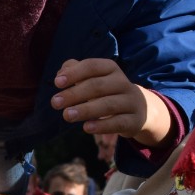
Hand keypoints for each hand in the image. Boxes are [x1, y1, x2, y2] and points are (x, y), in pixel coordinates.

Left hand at [51, 58, 173, 146]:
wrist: (140, 109)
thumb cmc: (108, 92)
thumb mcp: (94, 79)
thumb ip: (75, 72)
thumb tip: (60, 74)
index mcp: (111, 69)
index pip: (92, 66)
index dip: (74, 73)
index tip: (57, 83)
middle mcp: (123, 83)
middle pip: (97, 86)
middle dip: (74, 94)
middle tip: (55, 103)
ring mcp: (131, 102)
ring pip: (108, 105)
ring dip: (86, 110)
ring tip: (67, 116)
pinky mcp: (135, 120)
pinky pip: (119, 122)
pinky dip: (103, 125)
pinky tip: (86, 127)